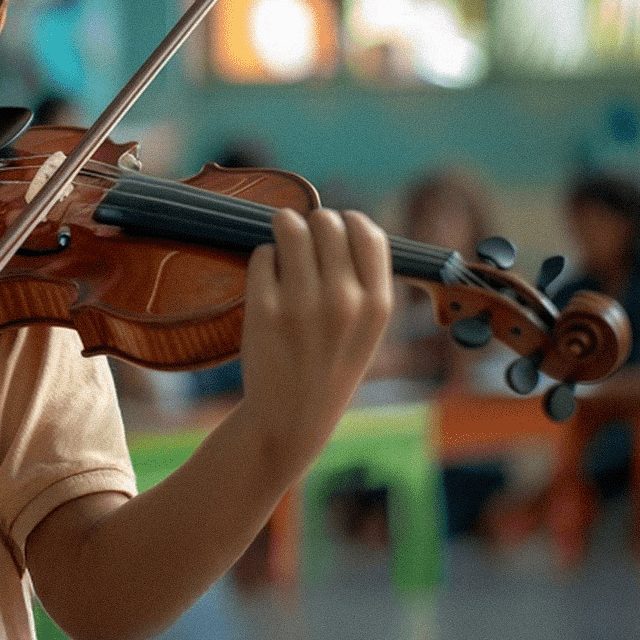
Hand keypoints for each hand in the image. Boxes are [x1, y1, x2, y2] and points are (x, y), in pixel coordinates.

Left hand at [237, 208, 392, 466]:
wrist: (291, 418)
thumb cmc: (330, 365)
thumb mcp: (368, 329)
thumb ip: (363, 280)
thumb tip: (344, 221)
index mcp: (378, 304)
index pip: (367, 231)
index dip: (348, 222)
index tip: (336, 229)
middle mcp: (344, 300)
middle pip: (326, 221)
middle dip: (311, 222)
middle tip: (302, 238)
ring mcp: (302, 304)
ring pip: (290, 228)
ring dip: (283, 228)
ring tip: (282, 243)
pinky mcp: (264, 309)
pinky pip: (262, 255)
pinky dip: (263, 260)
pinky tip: (268, 280)